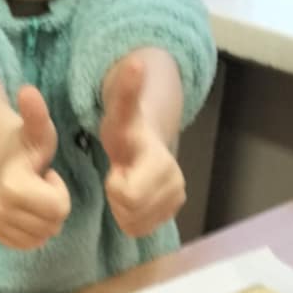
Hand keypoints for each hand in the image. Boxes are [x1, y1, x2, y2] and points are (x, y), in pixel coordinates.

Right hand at [0, 85, 71, 249]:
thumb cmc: (26, 142)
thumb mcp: (39, 128)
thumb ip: (36, 114)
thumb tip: (28, 91)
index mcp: (12, 186)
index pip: (59, 209)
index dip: (59, 191)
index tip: (46, 174)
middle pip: (51, 225)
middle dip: (53, 205)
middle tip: (39, 184)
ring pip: (41, 237)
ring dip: (44, 217)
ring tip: (32, 194)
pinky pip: (28, 244)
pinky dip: (33, 229)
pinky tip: (25, 207)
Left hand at [101, 55, 186, 237]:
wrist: (146, 139)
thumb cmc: (127, 126)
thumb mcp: (121, 111)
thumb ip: (126, 91)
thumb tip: (135, 62)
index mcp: (160, 160)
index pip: (129, 196)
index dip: (116, 188)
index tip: (116, 170)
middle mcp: (175, 182)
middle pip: (133, 213)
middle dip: (119, 197)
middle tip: (119, 177)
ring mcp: (176, 199)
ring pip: (137, 224)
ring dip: (124, 208)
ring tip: (125, 183)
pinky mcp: (172, 212)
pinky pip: (141, 229)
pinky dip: (131, 217)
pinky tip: (132, 197)